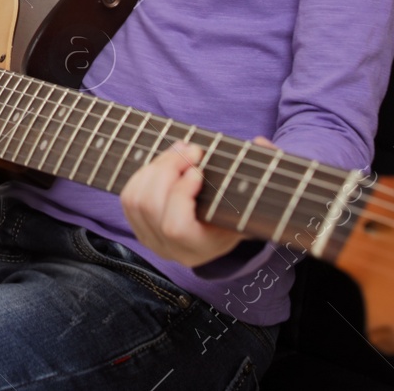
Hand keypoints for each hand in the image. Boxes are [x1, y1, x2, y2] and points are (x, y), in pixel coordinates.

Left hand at [121, 137, 275, 266]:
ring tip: (181, 150)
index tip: (198, 170)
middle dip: (168, 169)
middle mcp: (170, 250)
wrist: (220, 229)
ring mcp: (150, 239)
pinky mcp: (137, 226)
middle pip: (151, 207)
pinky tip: (166, 162)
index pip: (176, 228)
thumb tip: (261, 143)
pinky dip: (144, 173)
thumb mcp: (258, 198)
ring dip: (157, 167)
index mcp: (200, 249)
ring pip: (137, 199)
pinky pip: (128, 196)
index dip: (181, 195)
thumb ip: (265, 169)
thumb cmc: (241, 209)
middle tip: (191, 149)